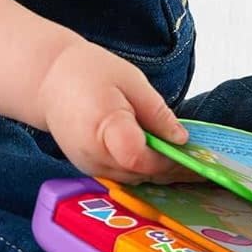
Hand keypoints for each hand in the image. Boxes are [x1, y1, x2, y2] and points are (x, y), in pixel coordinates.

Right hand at [36, 38, 189, 182]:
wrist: (48, 81)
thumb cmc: (88, 73)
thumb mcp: (131, 81)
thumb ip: (157, 113)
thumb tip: (181, 139)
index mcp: (103, 127)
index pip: (139, 157)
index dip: (167, 158)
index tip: (189, 150)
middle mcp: (93, 155)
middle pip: (141, 172)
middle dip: (173, 169)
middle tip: (204, 162)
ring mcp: (89, 166)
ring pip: (135, 179)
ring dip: (161, 172)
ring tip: (189, 162)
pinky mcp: (91, 169)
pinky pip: (124, 176)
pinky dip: (146, 170)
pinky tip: (164, 161)